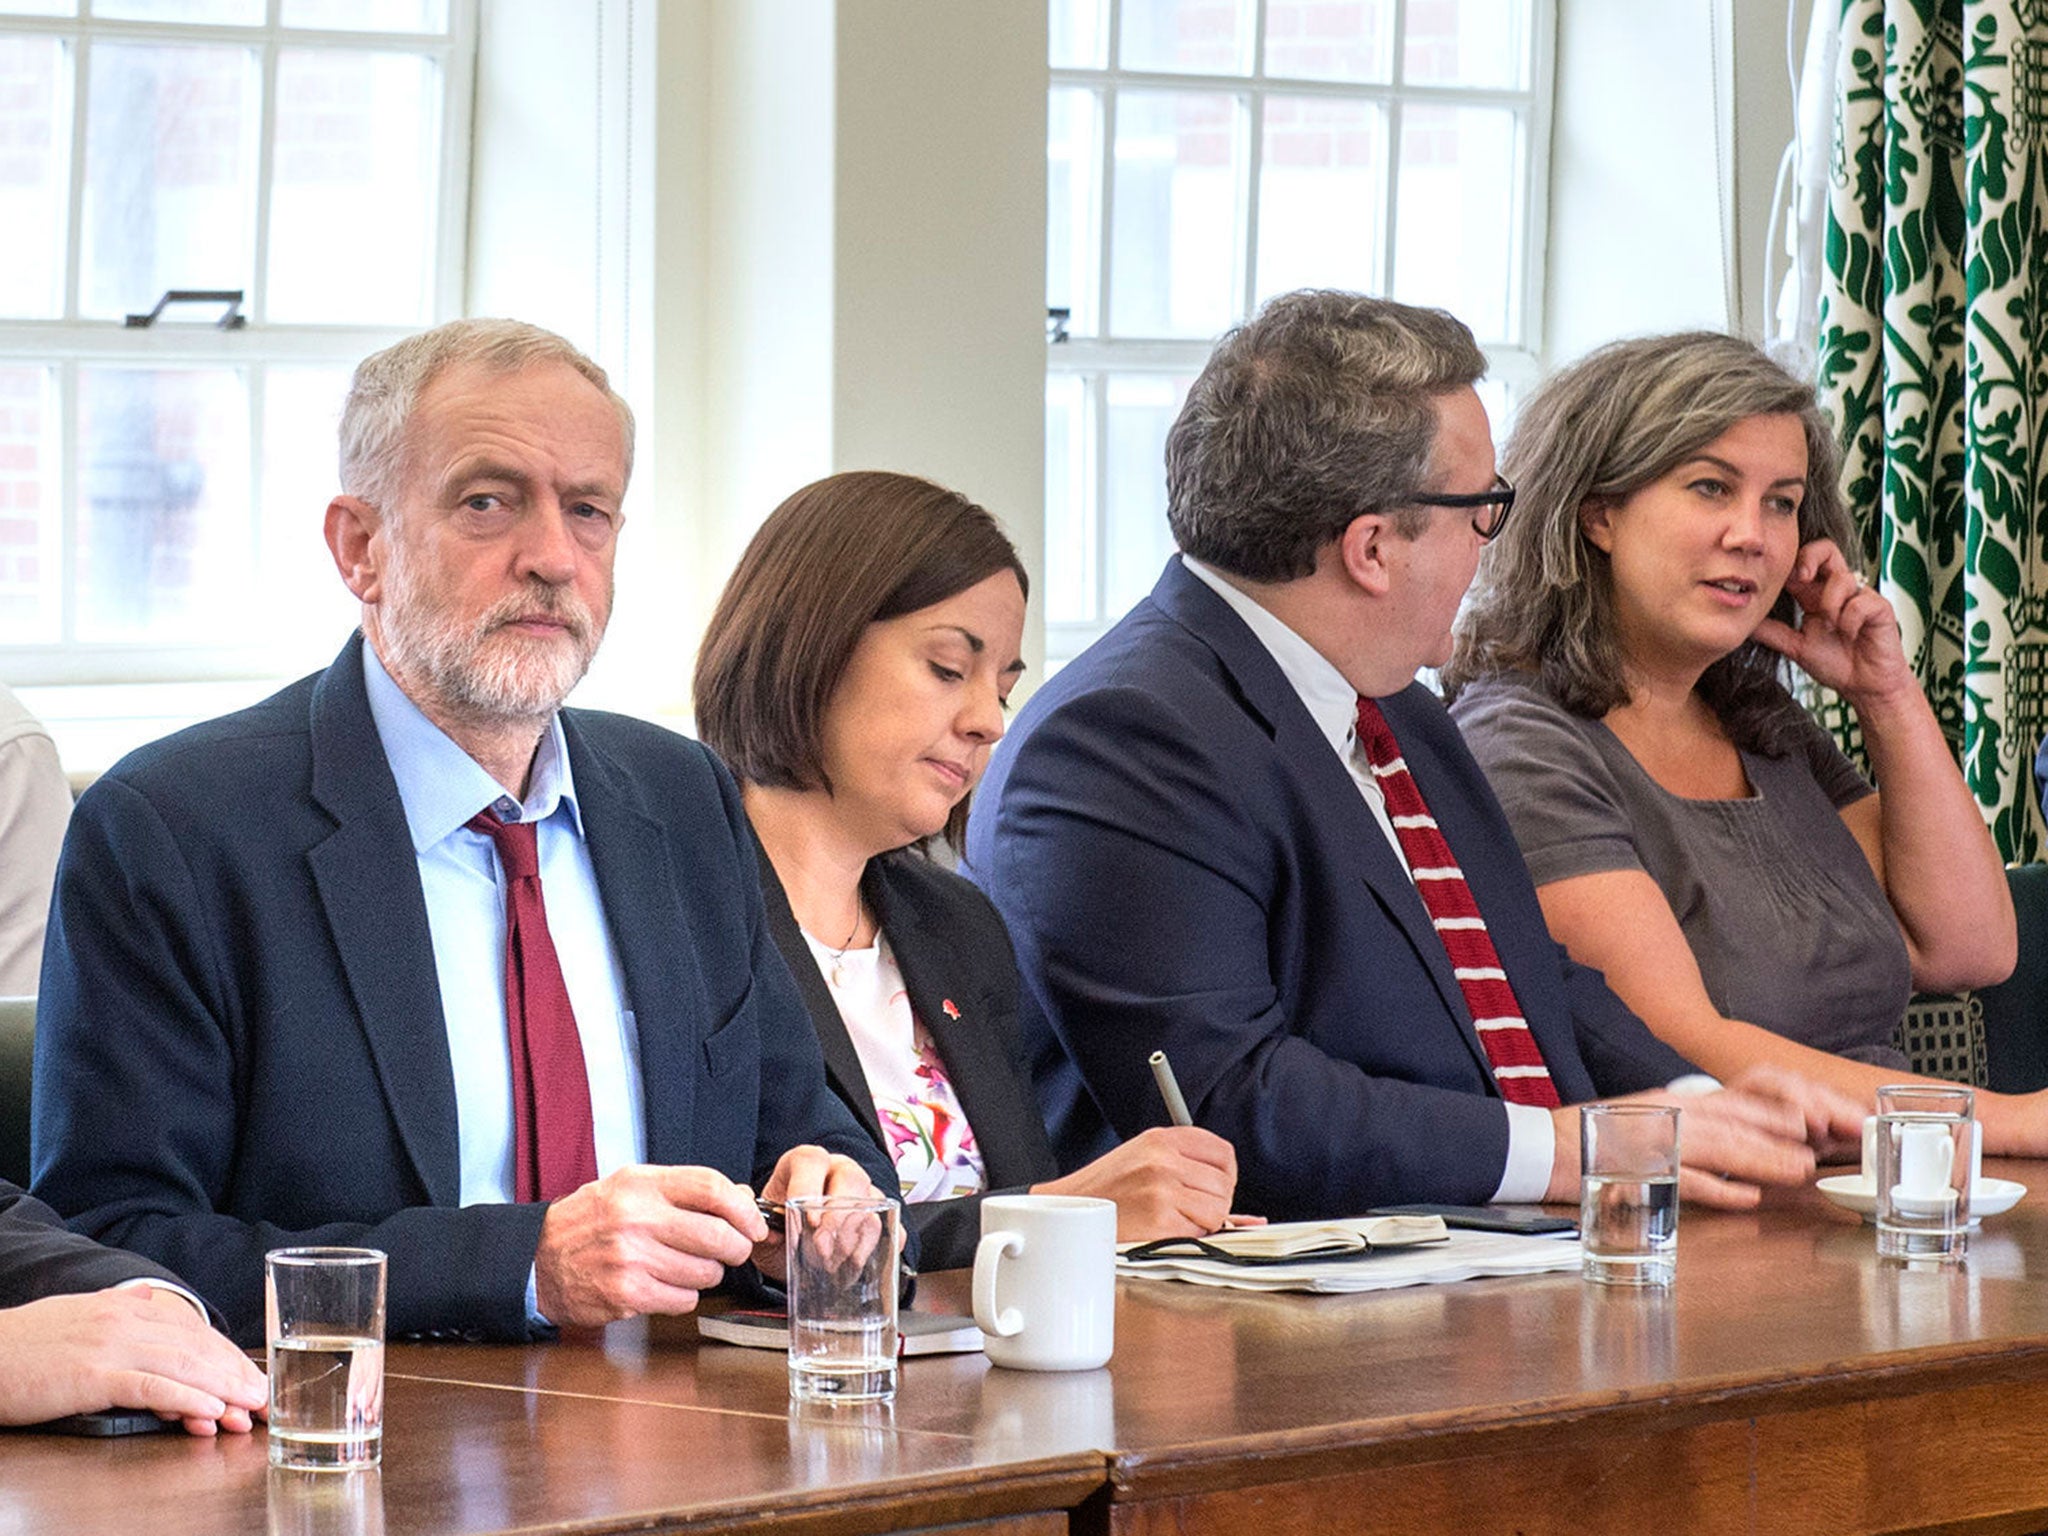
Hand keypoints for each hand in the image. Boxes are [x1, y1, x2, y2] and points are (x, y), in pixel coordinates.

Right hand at [0, 1284, 265, 1434]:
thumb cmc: (26, 1342)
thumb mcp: (80, 1312)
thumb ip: (118, 1306)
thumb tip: (147, 1299)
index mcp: (129, 1307)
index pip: (194, 1331)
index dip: (229, 1356)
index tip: (255, 1379)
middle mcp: (128, 1320)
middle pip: (198, 1348)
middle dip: (238, 1375)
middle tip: (268, 1399)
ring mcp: (112, 1346)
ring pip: (184, 1366)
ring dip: (224, 1390)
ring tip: (251, 1409)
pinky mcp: (93, 1375)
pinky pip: (151, 1387)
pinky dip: (187, 1399)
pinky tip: (211, 1412)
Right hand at [534, 1164, 764, 1325]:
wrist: (538, 1259)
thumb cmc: (591, 1221)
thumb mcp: (632, 1187)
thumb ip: (685, 1190)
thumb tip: (742, 1199)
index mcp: (641, 1184)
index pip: (711, 1187)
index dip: (743, 1208)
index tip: (753, 1223)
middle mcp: (636, 1218)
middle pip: (718, 1235)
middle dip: (736, 1247)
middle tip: (732, 1251)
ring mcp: (631, 1258)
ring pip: (706, 1272)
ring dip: (707, 1274)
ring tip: (686, 1266)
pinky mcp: (627, 1294)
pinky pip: (684, 1299)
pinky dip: (684, 1296)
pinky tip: (665, 1285)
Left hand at [752, 1146, 887, 1280]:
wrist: (794, 1249)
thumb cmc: (778, 1230)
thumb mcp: (759, 1227)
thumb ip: (751, 1218)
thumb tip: (751, 1213)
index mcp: (804, 1163)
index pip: (810, 1162)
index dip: (809, 1187)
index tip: (807, 1219)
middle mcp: (837, 1170)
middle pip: (850, 1177)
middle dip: (838, 1215)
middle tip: (823, 1247)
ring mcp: (862, 1191)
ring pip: (871, 1202)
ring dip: (853, 1236)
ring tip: (833, 1262)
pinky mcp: (880, 1215)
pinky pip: (890, 1224)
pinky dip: (875, 1246)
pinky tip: (855, 1262)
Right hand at [1035, 1125, 1237, 1240]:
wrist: (1071, 1208)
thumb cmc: (1109, 1187)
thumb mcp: (1146, 1160)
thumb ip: (1193, 1172)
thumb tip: (1253, 1218)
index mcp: (1161, 1139)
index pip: (1222, 1152)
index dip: (1227, 1174)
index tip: (1217, 1186)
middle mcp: (1163, 1159)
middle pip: (1224, 1184)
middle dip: (1215, 1203)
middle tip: (1190, 1208)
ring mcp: (1162, 1189)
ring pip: (1218, 1211)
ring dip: (1203, 1222)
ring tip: (1174, 1218)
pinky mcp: (1160, 1219)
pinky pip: (1200, 1233)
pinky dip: (1189, 1237)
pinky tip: (1165, 1229)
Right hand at [1547, 1067, 1853, 1209]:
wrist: (1537, 1147)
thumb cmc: (1592, 1142)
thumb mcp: (1646, 1125)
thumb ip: (1688, 1132)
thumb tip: (1733, 1150)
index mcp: (1672, 1102)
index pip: (1736, 1101)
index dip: (1777, 1112)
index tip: (1813, 1123)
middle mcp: (1667, 1113)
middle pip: (1737, 1122)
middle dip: (1782, 1136)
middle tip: (1818, 1151)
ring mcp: (1653, 1140)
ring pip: (1721, 1146)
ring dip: (1763, 1158)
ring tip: (1797, 1171)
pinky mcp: (1636, 1169)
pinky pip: (1686, 1178)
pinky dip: (1719, 1188)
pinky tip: (1746, 1198)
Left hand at [1750, 539, 1914, 705]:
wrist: (1865, 686)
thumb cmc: (1837, 663)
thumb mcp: (1795, 646)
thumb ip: (1771, 632)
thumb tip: (1742, 622)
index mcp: (1816, 595)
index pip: (1802, 562)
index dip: (1787, 564)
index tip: (1775, 581)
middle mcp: (1838, 590)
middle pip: (1826, 549)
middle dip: (1810, 558)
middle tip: (1800, 579)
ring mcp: (1861, 597)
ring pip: (1842, 578)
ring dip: (1830, 604)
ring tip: (1830, 627)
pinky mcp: (1880, 608)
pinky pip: (1861, 602)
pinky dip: (1850, 620)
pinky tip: (1849, 635)